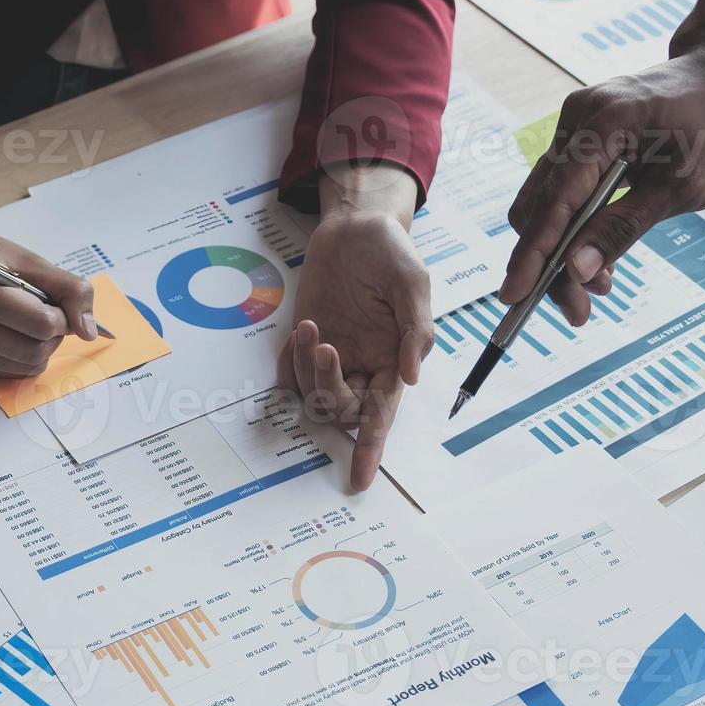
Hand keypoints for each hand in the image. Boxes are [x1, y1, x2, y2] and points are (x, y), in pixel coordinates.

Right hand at [0, 166, 100, 377]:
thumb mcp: (29, 259)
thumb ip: (68, 289)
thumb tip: (89, 331)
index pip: (40, 323)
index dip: (62, 316)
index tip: (57, 302)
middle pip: (35, 350)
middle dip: (54, 335)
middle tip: (47, 313)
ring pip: (26, 366)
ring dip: (42, 347)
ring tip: (30, 321)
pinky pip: (10, 372)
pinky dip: (23, 356)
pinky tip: (13, 332)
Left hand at [278, 163, 433, 493]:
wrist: (355, 225)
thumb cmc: (392, 254)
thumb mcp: (414, 285)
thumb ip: (416, 332)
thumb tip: (410, 376)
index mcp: (393, 361)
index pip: (381, 417)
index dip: (371, 449)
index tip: (359, 480)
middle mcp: (362, 365)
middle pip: (340, 408)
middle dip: (327, 385)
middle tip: (324, 345)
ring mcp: (331, 353)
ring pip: (311, 390)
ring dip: (306, 366)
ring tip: (311, 326)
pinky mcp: (304, 338)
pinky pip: (288, 371)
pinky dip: (287, 361)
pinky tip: (298, 333)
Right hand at [501, 42, 704, 322]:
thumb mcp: (684, 186)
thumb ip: (624, 226)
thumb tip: (575, 269)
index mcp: (605, 123)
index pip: (555, 200)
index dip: (533, 254)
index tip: (513, 298)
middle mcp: (577, 120)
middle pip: (540, 206)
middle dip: (549, 263)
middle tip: (578, 312)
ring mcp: (574, 126)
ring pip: (545, 202)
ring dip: (560, 249)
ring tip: (595, 289)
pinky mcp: (580, 138)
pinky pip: (561, 189)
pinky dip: (572, 226)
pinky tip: (594, 256)